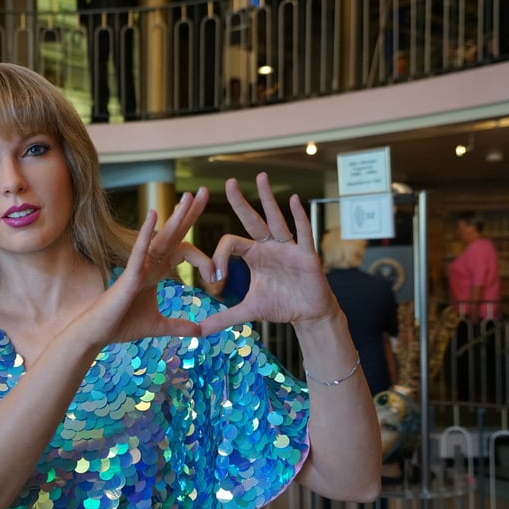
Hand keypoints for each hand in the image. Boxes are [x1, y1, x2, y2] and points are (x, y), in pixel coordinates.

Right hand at [77, 189, 214, 345]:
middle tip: (202, 190)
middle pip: (173, 234)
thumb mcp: (159, 326)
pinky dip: (147, 233)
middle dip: (189, 213)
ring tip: (188, 197)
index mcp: (156, 271)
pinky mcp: (129, 275)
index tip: (217, 277)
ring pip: (161, 237)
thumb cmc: (122, 325)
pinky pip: (140, 250)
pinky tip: (154, 215)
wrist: (98, 334)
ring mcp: (139, 266)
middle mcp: (149, 263)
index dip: (202, 258)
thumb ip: (179, 326)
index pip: (182, 250)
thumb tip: (200, 332)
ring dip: (175, 217)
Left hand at [200, 172, 338, 335]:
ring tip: (260, 177)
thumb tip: (199, 331)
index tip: (215, 279)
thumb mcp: (249, 311)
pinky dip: (299, 217)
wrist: (308, 314)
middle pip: (252, 220)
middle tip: (228, 182)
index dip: (219, 257)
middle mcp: (269, 246)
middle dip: (240, 202)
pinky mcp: (306, 255)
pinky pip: (302, 233)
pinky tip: (294, 200)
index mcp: (254, 255)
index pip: (231, 243)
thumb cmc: (280, 306)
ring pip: (276, 219)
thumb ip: (224, 318)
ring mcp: (289, 248)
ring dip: (268, 199)